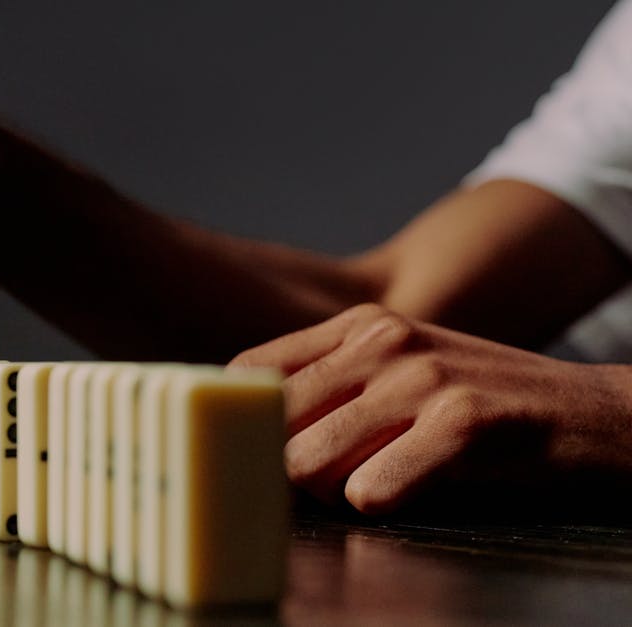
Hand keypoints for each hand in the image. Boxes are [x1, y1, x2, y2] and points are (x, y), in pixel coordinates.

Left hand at [231, 303, 631, 513]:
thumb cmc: (482, 402)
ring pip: (307, 460)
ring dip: (331, 492)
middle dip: (287, 468)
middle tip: (327, 483)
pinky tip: (404, 492)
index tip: (255, 453)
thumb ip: (330, 387)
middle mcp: (381, 339)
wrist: (596, 414)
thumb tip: (246, 429)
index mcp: (356, 324)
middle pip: (270, 423)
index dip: (241, 422)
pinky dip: (377, 503)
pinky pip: (371, 487)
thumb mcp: (399, 370)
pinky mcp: (463, 421)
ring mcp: (421, 376)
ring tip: (372, 484)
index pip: (248, 370)